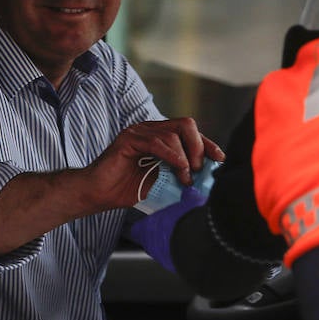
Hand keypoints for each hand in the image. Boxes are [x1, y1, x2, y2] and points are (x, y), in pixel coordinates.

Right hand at [81, 117, 223, 213]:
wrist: (98, 195)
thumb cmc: (126, 190)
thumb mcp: (162, 181)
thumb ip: (179, 174)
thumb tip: (205, 179)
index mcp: (159, 137)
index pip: (189, 132)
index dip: (207, 144)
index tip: (220, 158)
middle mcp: (149, 129)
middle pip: (185, 125)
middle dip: (198, 146)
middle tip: (200, 169)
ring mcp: (138, 131)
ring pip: (173, 133)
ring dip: (185, 157)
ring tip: (186, 177)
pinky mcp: (128, 139)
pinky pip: (156, 142)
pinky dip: (172, 155)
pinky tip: (179, 168)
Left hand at [128, 185, 207, 272]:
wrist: (201, 242)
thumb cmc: (188, 221)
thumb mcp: (189, 202)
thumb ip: (186, 197)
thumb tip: (189, 192)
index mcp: (147, 227)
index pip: (137, 229)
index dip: (143, 225)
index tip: (149, 222)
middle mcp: (151, 246)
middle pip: (150, 241)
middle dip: (161, 235)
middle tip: (173, 227)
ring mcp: (164, 259)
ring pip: (164, 252)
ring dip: (173, 246)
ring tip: (187, 237)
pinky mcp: (178, 268)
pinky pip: (177, 260)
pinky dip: (184, 255)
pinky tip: (195, 247)